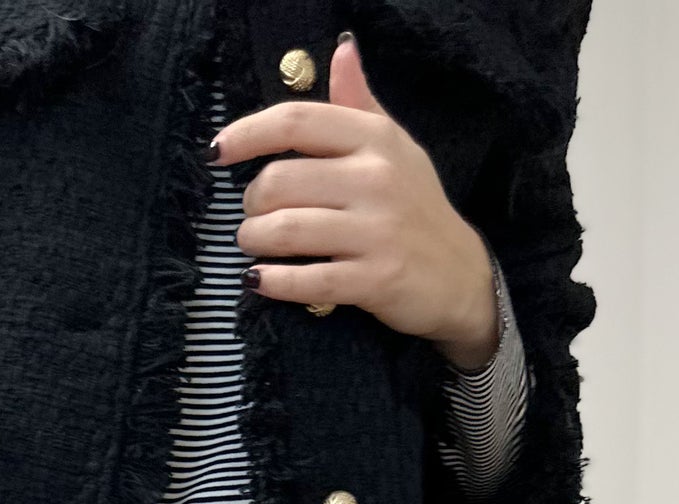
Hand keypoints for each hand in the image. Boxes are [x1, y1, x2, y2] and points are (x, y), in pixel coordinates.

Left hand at [213, 35, 499, 367]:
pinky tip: (261, 279)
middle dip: (251, 203)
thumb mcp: (394, 146)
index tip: (218, 152)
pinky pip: (306, 279)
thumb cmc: (415, 207)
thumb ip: (358, 102)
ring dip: (254, 241)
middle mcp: (375, 178)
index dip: (247, 133)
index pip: (296, 121)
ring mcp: (376, 231)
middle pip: (280, 180)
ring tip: (254, 244)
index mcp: (373, 138)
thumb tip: (341, 48)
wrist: (460, 275)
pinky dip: (273, 281)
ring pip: (286, 230)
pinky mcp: (375, 279)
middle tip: (253, 216)